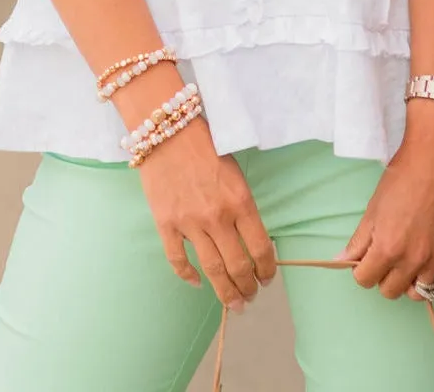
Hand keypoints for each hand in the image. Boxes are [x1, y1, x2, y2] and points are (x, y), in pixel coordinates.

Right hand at [136, 118, 277, 313]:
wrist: (167, 130)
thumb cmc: (206, 145)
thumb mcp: (235, 173)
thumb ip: (242, 206)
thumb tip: (249, 239)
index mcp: (240, 201)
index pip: (261, 248)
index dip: (268, 270)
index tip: (268, 278)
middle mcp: (218, 217)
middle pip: (238, 266)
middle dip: (248, 288)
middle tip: (250, 297)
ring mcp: (190, 223)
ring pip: (212, 270)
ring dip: (225, 292)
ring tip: (233, 303)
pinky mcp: (166, 223)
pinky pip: (178, 259)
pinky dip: (187, 276)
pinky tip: (196, 282)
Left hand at [336, 108, 433, 301]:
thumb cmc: (401, 178)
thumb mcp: (373, 207)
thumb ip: (359, 240)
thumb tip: (342, 259)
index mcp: (387, 248)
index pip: (365, 280)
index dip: (361, 269)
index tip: (365, 257)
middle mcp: (413, 260)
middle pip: (390, 291)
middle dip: (383, 276)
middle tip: (385, 255)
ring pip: (418, 292)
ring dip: (409, 279)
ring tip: (407, 259)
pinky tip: (428, 260)